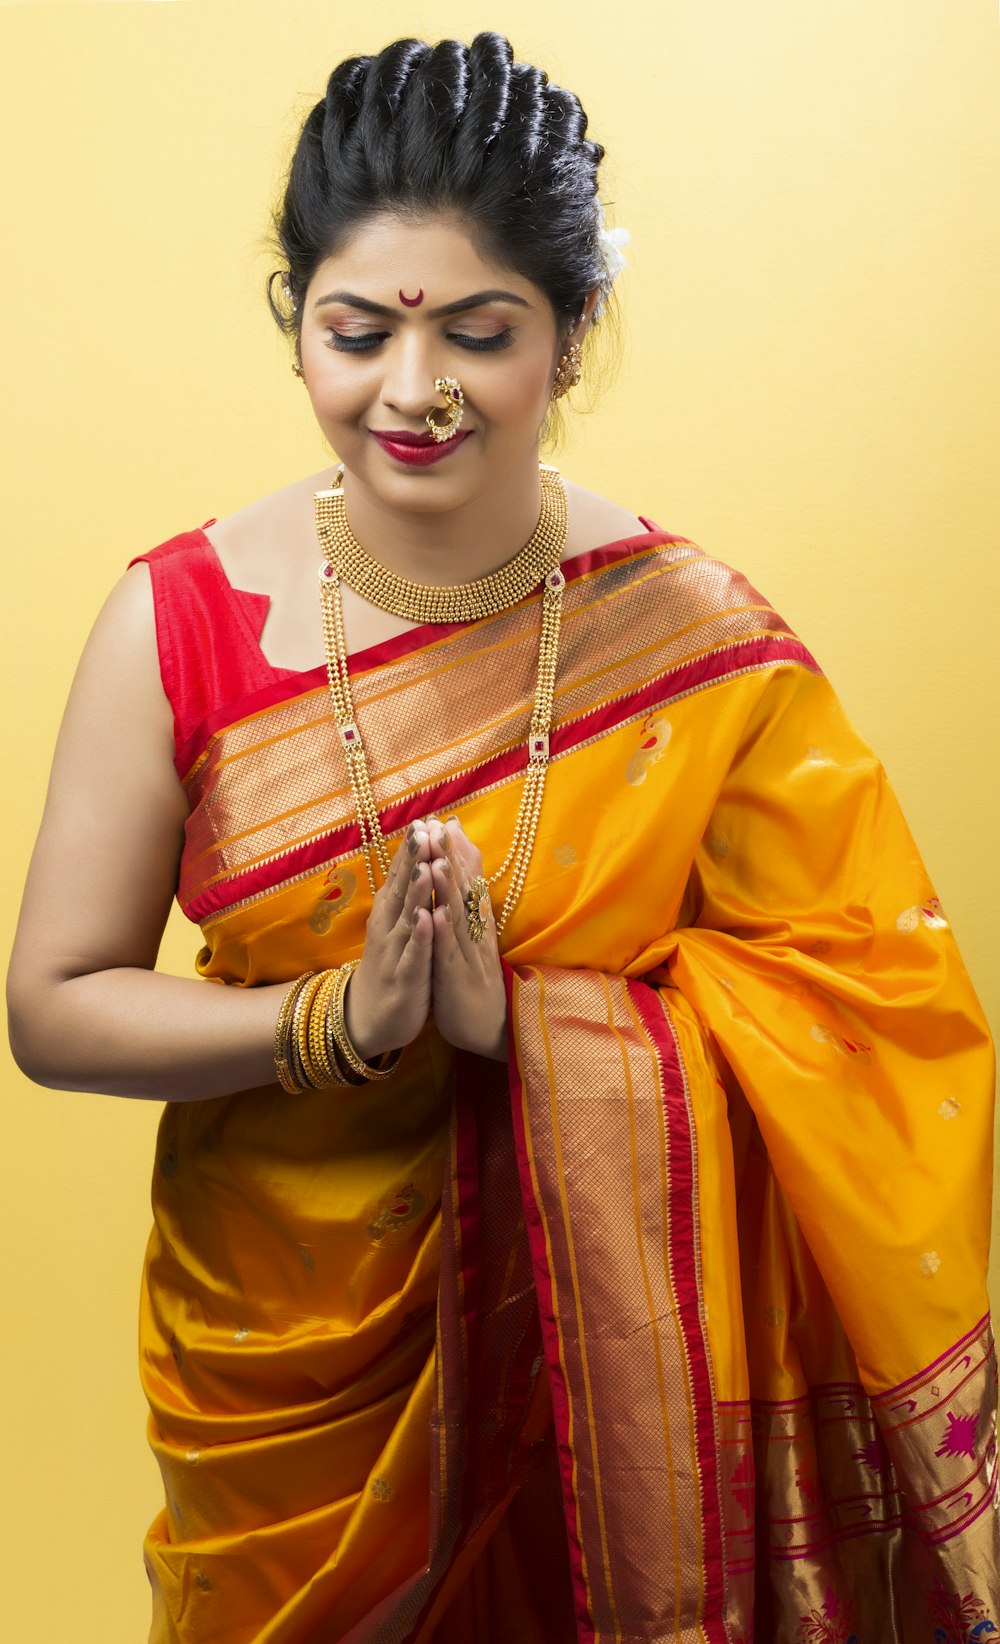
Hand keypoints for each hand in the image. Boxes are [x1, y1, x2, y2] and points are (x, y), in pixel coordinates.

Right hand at [344, 822, 433, 1059]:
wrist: (368, 1019)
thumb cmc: (390, 965)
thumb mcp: (398, 925)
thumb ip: (407, 893)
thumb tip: (416, 858)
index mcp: (391, 913)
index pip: (401, 875)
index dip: (412, 849)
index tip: (424, 820)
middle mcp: (390, 926)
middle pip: (402, 888)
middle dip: (414, 860)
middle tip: (423, 829)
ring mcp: (396, 952)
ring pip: (408, 917)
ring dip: (417, 892)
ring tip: (427, 866)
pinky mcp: (405, 978)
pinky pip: (414, 954)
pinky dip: (419, 936)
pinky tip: (426, 919)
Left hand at [426, 817, 507, 1061]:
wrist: (493, 1029)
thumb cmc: (476, 983)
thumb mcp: (471, 942)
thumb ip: (467, 910)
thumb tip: (461, 876)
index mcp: (475, 925)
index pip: (468, 882)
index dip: (457, 852)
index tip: (445, 821)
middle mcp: (475, 934)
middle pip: (464, 891)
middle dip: (451, 858)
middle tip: (441, 826)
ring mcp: (468, 955)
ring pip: (457, 917)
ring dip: (446, 889)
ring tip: (435, 860)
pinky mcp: (458, 978)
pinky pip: (450, 953)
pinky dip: (444, 932)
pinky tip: (436, 914)